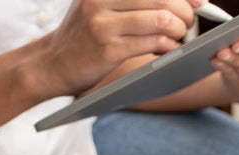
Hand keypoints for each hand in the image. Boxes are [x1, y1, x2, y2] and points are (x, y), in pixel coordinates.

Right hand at [29, 0, 198, 98]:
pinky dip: (168, 46)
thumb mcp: (99, 3)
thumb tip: (177, 0)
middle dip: (185, 10)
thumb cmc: (82, 35)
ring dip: (179, 29)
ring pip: (161, 18)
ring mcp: (104, 24)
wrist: (50, 64)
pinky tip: (168, 48)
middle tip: (188, 22)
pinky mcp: (108, 50)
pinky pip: (151, 43)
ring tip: (179, 36)